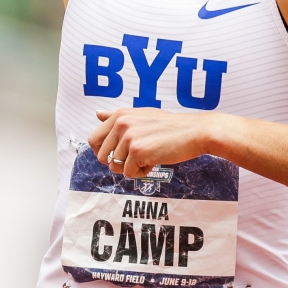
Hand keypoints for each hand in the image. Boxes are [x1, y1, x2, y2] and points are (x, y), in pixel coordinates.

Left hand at [89, 107, 217, 178]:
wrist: (194, 132)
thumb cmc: (170, 126)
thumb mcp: (141, 114)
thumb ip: (117, 116)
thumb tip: (98, 114)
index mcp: (119, 115)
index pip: (93, 139)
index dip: (104, 152)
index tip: (119, 153)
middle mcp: (120, 123)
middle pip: (102, 156)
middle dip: (118, 162)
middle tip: (137, 156)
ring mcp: (128, 137)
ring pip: (116, 167)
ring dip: (133, 167)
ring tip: (150, 156)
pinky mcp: (137, 151)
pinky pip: (130, 173)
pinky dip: (142, 172)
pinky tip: (155, 161)